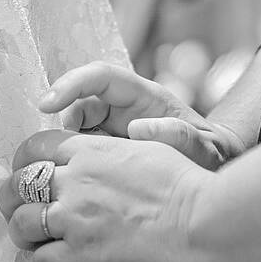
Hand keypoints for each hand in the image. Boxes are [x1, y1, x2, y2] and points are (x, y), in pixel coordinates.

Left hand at [0, 128, 219, 261]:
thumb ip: (123, 145)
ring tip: (37, 242)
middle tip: (21, 211)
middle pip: (17, 185)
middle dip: (13, 200)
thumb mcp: (152, 147)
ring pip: (21, 224)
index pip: (34, 148)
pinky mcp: (83, 255)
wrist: (203, 221)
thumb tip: (127, 132)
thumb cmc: (187, 184)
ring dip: (24, 235)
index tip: (26, 175)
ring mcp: (75, 218)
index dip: (23, 163)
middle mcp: (75, 181)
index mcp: (90, 151)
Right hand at [39, 62, 243, 170]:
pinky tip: (71, 184)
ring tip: (67, 175)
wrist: (213, 174)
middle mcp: (123, 108)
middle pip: (80, 104)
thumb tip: (139, 128)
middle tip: (57, 156)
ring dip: (65, 150)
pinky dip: (71, 165)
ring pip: (75, 131)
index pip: (100, 77)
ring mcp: (112, 129)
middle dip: (63, 125)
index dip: (71, 85)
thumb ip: (180, 136)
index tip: (47, 104)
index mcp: (144, 97)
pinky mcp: (106, 152)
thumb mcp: (205, 147)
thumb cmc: (211, 156)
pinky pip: (80, 152)